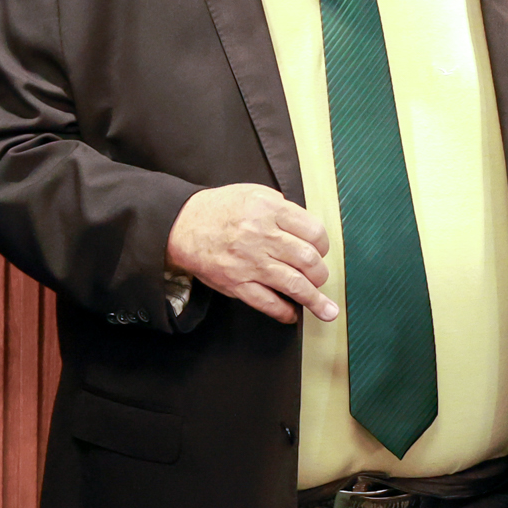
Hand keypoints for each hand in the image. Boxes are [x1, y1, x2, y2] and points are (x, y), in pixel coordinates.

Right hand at [166, 185, 337, 324]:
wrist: (182, 224)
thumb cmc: (219, 209)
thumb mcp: (254, 193)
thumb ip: (282, 208)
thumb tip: (307, 230)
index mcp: (269, 210)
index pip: (314, 232)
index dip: (323, 245)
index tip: (321, 252)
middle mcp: (262, 236)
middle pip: (308, 260)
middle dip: (320, 273)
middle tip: (318, 277)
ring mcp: (249, 262)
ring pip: (294, 285)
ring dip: (314, 300)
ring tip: (326, 310)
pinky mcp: (236, 283)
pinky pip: (268, 303)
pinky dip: (284, 312)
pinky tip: (292, 313)